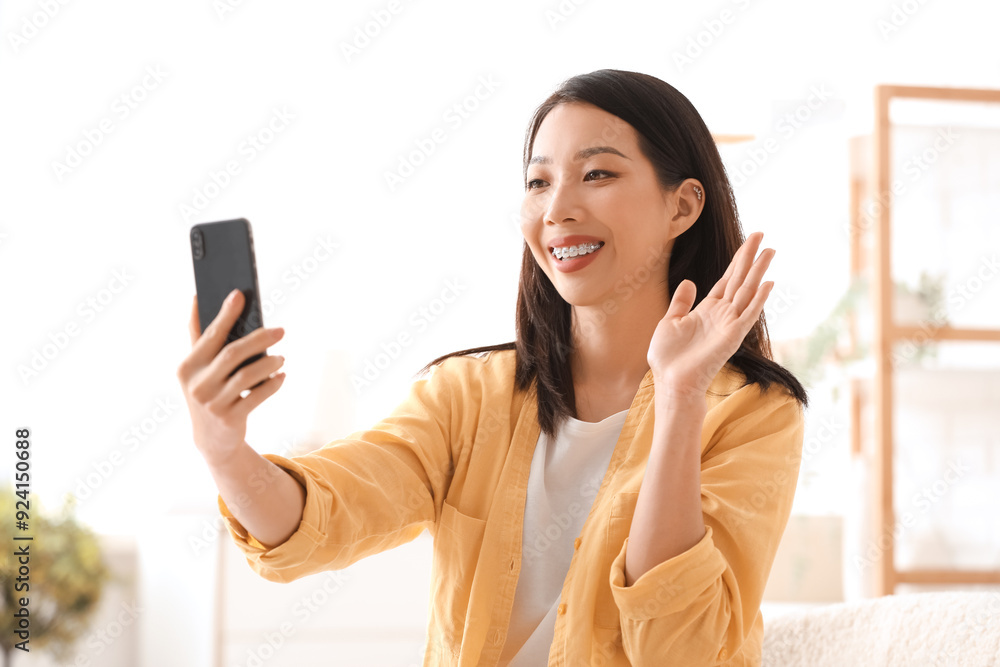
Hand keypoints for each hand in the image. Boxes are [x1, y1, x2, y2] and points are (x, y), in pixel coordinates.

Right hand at [176, 290, 286, 465]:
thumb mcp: (197, 369)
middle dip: (259, 338)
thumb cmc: (209, 392)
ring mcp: (213, 404)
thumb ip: (198, 337)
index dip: (225, 314)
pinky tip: (281, 376)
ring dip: (269, 363)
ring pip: (248, 375)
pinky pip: (258, 396)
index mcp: (187, 367)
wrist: (212, 440)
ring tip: (280, 357)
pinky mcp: (230, 419)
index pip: (210, 335)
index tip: (239, 295)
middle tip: (280, 330)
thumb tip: (196, 298)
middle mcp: (197, 385)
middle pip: (233, 353)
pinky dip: (273, 384)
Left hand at [647, 232, 774, 400]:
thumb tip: (690, 282)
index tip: (749, 242)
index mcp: (707, 309)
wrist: (671, 381)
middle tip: (761, 235)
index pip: (727, 279)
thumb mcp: (670, 321)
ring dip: (758, 271)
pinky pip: (748, 314)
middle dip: (750, 257)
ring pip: (747, 291)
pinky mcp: (732, 336)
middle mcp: (722, 314)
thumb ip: (681, 302)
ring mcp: (729, 324)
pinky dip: (758, 299)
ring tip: (770, 251)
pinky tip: (767, 283)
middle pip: (740, 279)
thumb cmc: (669, 357)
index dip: (738, 260)